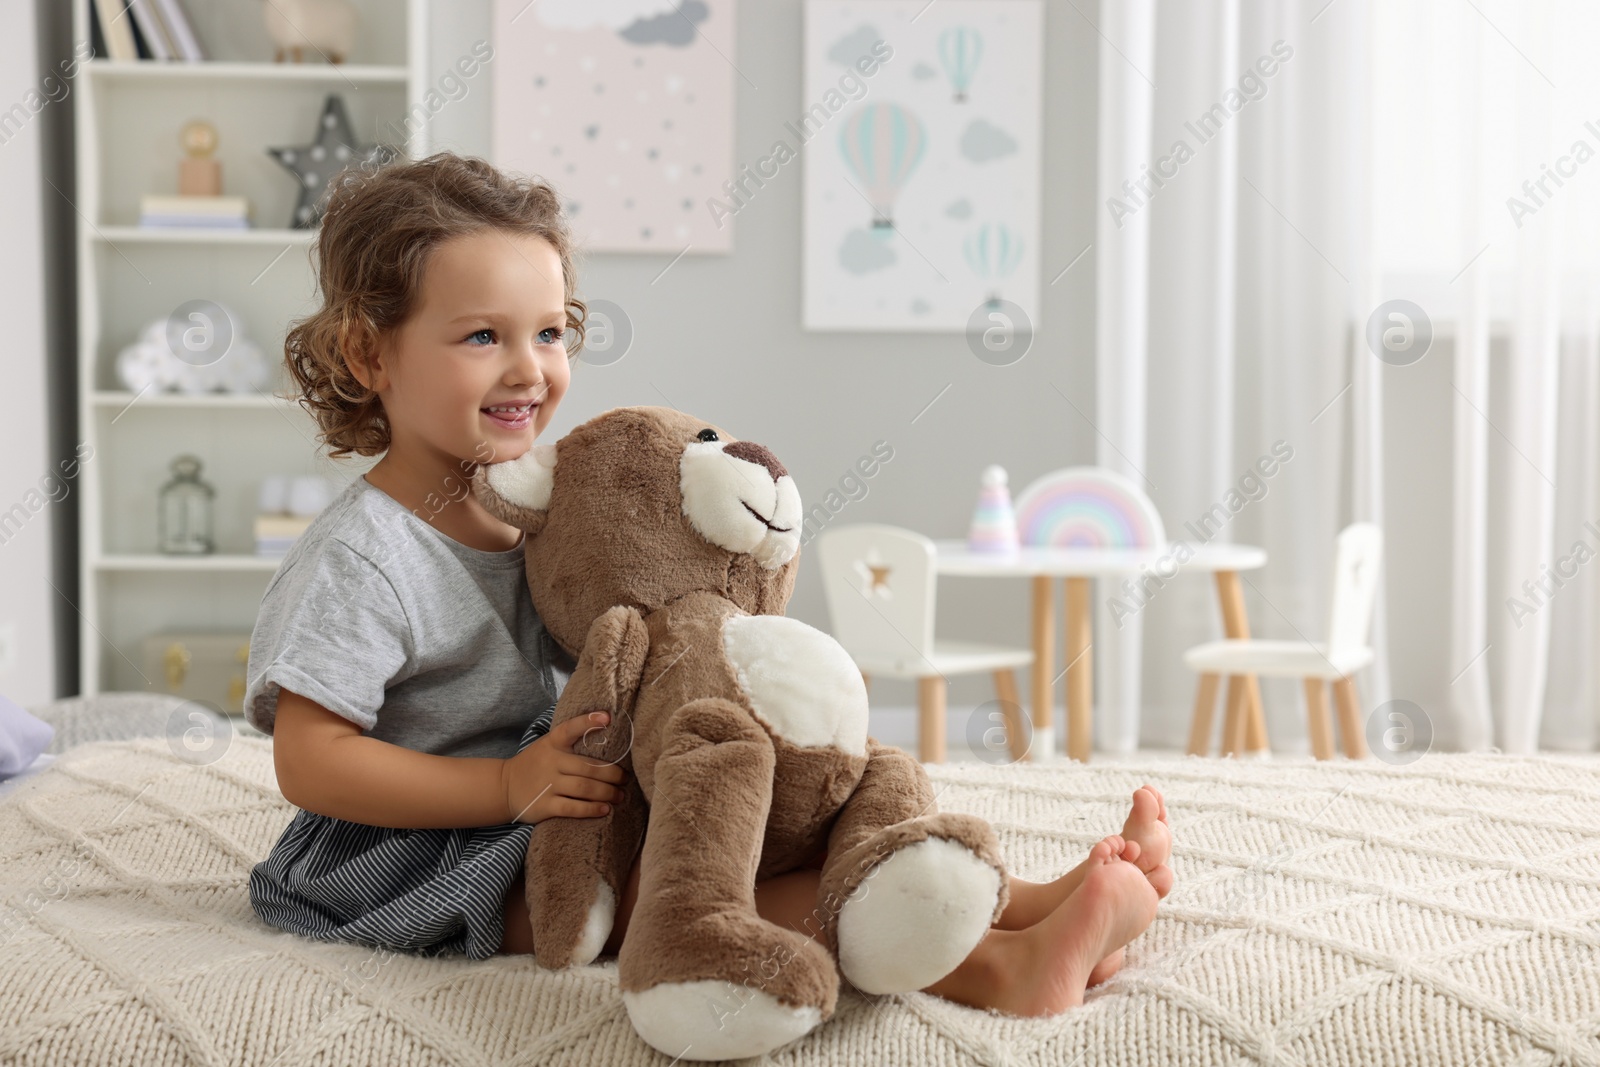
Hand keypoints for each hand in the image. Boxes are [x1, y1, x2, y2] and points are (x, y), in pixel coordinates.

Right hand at [501, 711, 628, 823]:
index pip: (570, 729)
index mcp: (553, 743)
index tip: (608, 717)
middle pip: (589, 767)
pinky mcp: (544, 806)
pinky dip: (591, 809)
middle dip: (613, 774)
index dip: (588, 722)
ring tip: (620, 796)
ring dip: (607, 793)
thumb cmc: (536, 764)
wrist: (504, 787)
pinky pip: (573, 808)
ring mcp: (547, 784)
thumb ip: (571, 742)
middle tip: (626, 779)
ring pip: (584, 788)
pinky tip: (605, 809)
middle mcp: (551, 762)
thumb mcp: (547, 746)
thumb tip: (607, 735)